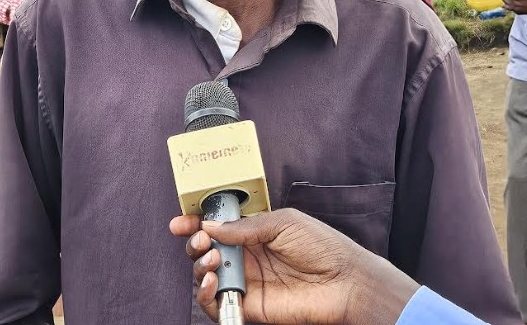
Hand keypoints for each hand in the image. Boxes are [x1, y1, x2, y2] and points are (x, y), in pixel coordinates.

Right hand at [170, 208, 417, 324]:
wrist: (345, 281)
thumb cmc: (323, 247)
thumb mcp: (283, 222)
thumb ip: (246, 226)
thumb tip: (211, 226)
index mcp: (254, 232)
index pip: (217, 226)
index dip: (196, 223)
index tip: (181, 221)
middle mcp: (247, 256)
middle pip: (206, 249)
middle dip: (194, 241)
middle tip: (199, 239)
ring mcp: (246, 281)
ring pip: (206, 275)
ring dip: (199, 265)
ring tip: (212, 259)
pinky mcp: (248, 306)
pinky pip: (216, 303)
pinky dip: (205, 294)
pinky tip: (211, 281)